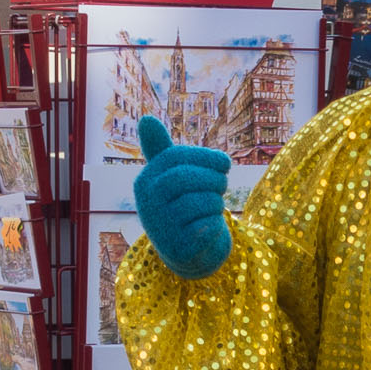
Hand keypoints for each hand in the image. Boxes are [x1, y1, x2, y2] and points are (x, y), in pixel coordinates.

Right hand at [133, 117, 231, 280]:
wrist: (183, 251)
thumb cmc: (180, 204)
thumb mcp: (168, 176)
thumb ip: (161, 149)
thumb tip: (146, 118)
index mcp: (144, 182)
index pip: (175, 158)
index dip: (206, 157)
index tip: (225, 162)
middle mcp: (147, 204)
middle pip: (185, 178)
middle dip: (213, 178)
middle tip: (224, 183)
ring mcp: (162, 228)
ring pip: (200, 202)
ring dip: (217, 202)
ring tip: (215, 205)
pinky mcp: (180, 248)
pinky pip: (208, 226)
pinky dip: (216, 223)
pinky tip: (212, 225)